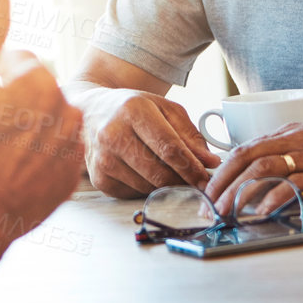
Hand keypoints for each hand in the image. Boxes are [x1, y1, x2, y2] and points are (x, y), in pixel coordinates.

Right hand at [0, 0, 84, 237]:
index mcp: (42, 81)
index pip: (15, 62)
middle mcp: (67, 109)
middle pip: (33, 92)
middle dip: (11, 104)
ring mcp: (73, 145)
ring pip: (45, 123)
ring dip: (25, 129)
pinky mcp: (71, 177)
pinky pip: (53, 155)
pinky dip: (36, 158)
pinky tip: (12, 171)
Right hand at [84, 91, 218, 197]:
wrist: (92, 111)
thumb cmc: (132, 109)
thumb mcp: (165, 109)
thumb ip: (190, 135)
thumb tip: (209, 162)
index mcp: (133, 110)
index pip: (169, 148)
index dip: (191, 168)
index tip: (205, 178)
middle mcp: (112, 134)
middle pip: (159, 172)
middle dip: (182, 181)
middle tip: (194, 182)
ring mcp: (102, 159)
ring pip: (147, 186)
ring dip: (165, 185)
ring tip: (169, 172)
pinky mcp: (99, 178)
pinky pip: (133, 193)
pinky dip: (146, 187)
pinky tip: (144, 172)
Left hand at [206, 119, 302, 212]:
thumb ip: (293, 155)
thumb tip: (265, 178)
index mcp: (292, 133)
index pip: (245, 149)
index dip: (222, 171)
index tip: (209, 192)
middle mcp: (298, 141)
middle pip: (247, 158)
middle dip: (222, 184)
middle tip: (209, 208)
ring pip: (264, 170)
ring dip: (239, 193)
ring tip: (227, 213)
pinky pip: (295, 185)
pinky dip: (273, 199)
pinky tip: (262, 213)